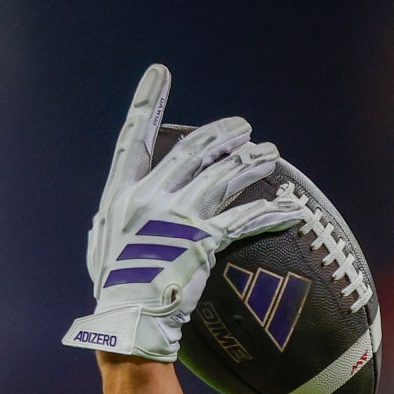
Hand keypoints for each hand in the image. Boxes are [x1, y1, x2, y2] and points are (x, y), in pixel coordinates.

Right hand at [63, 63, 303, 360]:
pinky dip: (270, 214)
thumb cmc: (113, 289)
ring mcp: (178, 217)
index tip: (160, 73)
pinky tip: (291, 210)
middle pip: (193, 151)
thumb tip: (119, 206)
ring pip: (223, 177)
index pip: (134, 137)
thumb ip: (115, 216)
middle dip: (222, 134)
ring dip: (251, 163)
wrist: (128, 320)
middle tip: (244, 128)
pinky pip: (244, 220)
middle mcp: (149, 197)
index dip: (148, 102)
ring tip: (270, 154)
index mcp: (121, 194)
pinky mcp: (203, 241)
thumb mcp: (102, 243)